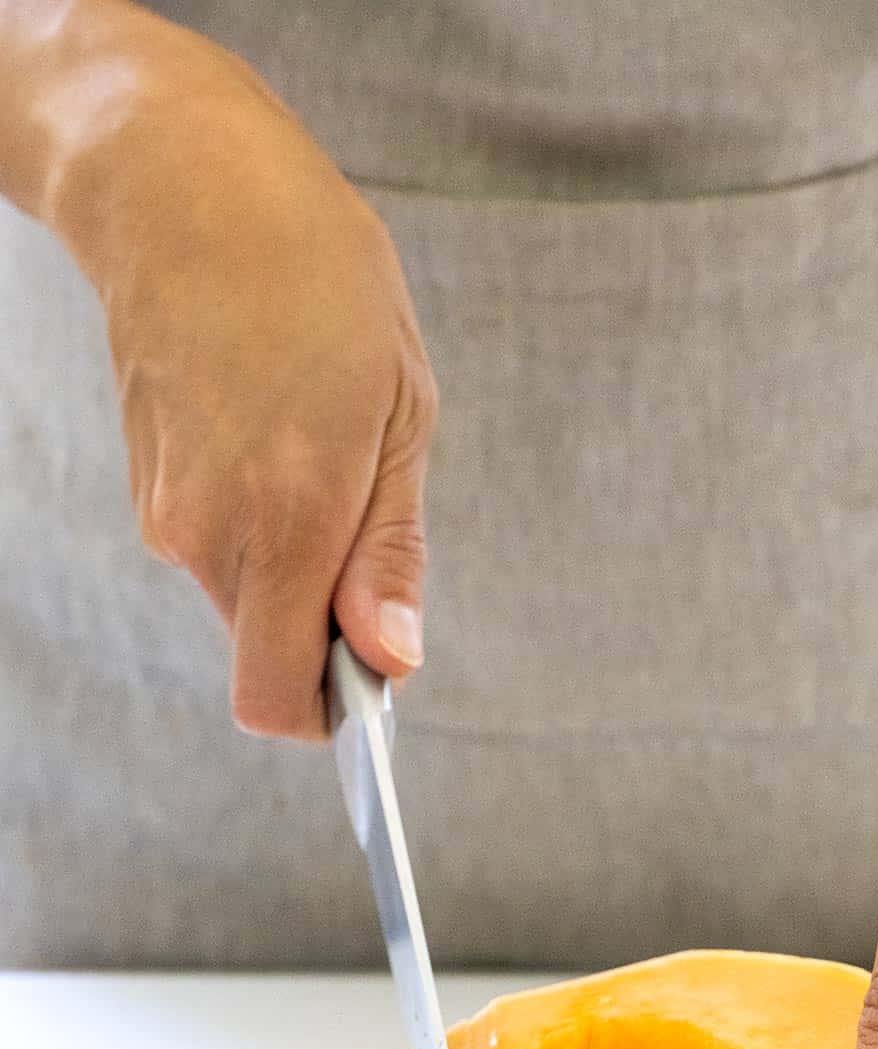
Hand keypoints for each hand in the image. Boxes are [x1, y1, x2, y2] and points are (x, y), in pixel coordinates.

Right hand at [52, 16, 435, 737]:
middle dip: (326, 622)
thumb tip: (391, 660)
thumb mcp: (402, 410)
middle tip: (367, 508)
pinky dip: (261, 524)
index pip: (275, 698)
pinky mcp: (148, 490)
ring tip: (322, 446)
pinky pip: (221, 550)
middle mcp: (209, 532)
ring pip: (247, 599)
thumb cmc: (314, 278)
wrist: (181, 183)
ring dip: (297, 563)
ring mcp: (165, 514)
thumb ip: (390, 552)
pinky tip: (278, 432)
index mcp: (287, 516)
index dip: (330, 709)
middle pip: (268, 653)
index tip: (374, 665)